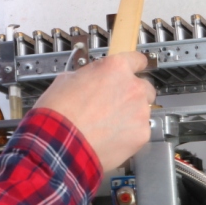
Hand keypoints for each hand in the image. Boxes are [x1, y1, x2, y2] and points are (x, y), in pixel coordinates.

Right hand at [35, 51, 155, 169]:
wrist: (60, 144)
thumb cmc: (60, 113)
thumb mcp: (66, 80)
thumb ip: (89, 75)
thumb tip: (91, 79)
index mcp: (116, 68)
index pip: (137, 60)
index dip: (133, 66)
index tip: (133, 71)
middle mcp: (133, 87)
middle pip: (144, 87)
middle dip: (132, 94)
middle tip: (114, 103)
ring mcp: (140, 111)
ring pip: (142, 110)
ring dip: (130, 115)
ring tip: (108, 124)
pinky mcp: (141, 134)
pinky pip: (140, 131)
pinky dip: (129, 134)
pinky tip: (110, 137)